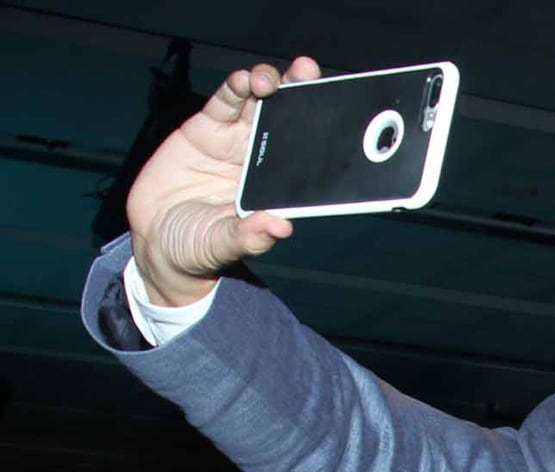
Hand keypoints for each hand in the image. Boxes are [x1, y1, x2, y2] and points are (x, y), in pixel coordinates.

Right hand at [127, 56, 321, 306]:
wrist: (155, 239)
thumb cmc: (198, 248)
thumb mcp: (222, 246)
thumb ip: (248, 237)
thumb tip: (280, 228)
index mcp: (276, 189)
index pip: (305, 159)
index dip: (320, 136)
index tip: (333, 116)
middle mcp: (261, 161)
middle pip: (287, 121)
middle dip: (300, 94)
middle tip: (308, 74)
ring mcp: (235, 142)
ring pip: (258, 104)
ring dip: (268, 85)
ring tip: (269, 82)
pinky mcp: (206, 129)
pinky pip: (225, 103)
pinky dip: (234, 88)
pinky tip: (243, 79)